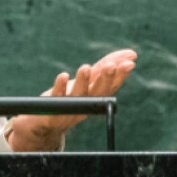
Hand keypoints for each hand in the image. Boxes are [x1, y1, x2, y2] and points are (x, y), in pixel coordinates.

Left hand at [7, 49, 136, 151]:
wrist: (46, 122)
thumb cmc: (71, 97)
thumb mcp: (89, 81)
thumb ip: (105, 67)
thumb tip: (131, 54)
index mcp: (96, 96)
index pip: (112, 85)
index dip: (121, 75)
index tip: (130, 63)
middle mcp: (85, 103)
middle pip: (98, 91)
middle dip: (106, 79)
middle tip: (111, 66)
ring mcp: (69, 107)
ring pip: (78, 95)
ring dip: (82, 81)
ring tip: (85, 67)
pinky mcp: (52, 109)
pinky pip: (56, 97)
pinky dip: (60, 87)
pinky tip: (63, 76)